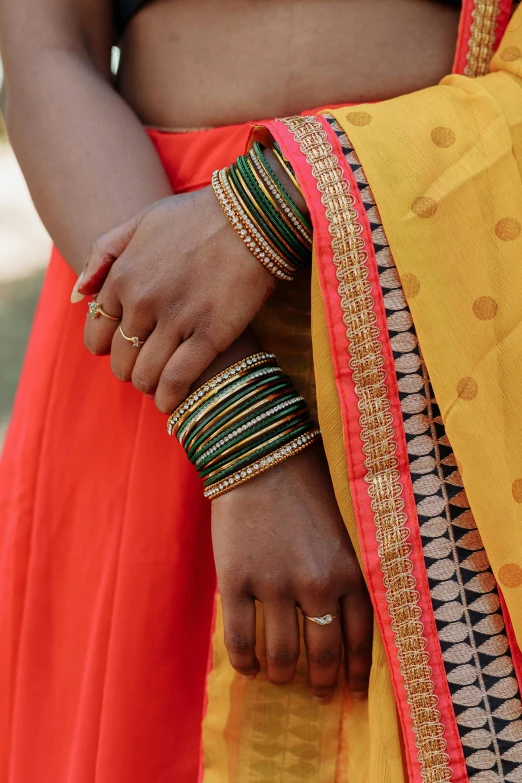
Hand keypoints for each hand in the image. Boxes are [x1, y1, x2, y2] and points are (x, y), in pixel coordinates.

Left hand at [79, 186, 275, 412]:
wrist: (251, 217)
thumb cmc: (197, 217)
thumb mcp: (140, 221)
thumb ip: (104, 253)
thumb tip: (76, 294)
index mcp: (122, 277)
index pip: (98, 332)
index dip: (110, 346)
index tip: (126, 348)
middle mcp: (143, 302)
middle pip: (121, 359)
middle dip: (131, 369)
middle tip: (149, 368)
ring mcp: (176, 320)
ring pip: (146, 375)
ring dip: (151, 386)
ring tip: (162, 386)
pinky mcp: (210, 335)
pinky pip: (177, 380)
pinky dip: (171, 397)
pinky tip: (173, 402)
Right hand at [211, 443, 372, 700]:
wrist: (260, 455)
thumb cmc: (305, 488)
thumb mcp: (340, 532)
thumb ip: (343, 576)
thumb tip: (338, 625)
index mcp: (349, 571)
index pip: (361, 639)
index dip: (357, 673)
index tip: (353, 693)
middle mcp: (317, 584)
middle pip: (324, 654)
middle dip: (324, 683)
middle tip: (320, 694)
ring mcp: (274, 584)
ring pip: (282, 655)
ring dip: (284, 676)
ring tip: (282, 680)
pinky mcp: (236, 580)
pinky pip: (240, 639)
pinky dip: (245, 662)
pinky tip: (249, 669)